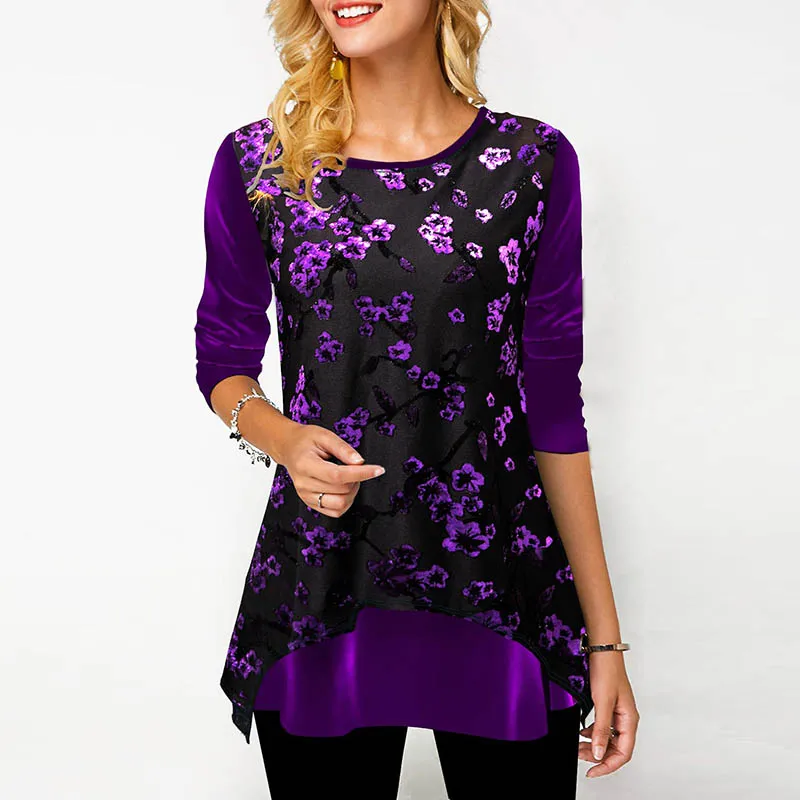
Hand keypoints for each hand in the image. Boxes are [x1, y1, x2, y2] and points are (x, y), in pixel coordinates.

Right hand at [278, 422, 384, 517]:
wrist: (289, 448)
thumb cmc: (305, 440)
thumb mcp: (324, 435)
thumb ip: (343, 448)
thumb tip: (359, 462)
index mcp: (305, 464)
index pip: (337, 475)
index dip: (361, 474)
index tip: (378, 470)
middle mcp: (303, 484)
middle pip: (341, 490)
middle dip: (357, 479)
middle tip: (356, 466)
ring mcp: (306, 496)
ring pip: (340, 504)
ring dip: (352, 492)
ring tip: (349, 477)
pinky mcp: (310, 503)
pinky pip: (335, 512)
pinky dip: (345, 502)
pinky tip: (344, 489)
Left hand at [578, 652, 638, 777]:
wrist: (602, 650)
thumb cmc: (607, 671)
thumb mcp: (602, 703)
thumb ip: (601, 730)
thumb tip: (598, 753)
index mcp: (630, 720)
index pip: (623, 753)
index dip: (607, 766)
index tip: (592, 772)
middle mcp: (626, 719)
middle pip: (615, 748)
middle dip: (598, 756)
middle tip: (579, 756)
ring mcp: (618, 713)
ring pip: (608, 738)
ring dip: (594, 745)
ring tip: (578, 746)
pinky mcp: (609, 706)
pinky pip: (603, 727)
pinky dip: (593, 733)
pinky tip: (583, 733)